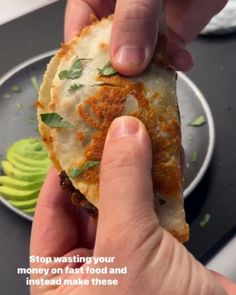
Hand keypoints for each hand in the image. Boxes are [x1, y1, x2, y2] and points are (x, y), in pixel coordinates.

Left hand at [30, 116, 235, 294]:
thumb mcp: (127, 245)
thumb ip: (122, 185)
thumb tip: (123, 133)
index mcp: (61, 282)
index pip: (50, 215)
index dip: (63, 173)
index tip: (77, 140)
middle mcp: (90, 270)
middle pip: (88, 204)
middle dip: (105, 166)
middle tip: (111, 131)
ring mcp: (125, 259)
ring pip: (124, 202)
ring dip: (136, 168)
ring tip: (138, 135)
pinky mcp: (157, 251)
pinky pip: (152, 208)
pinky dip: (161, 182)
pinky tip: (166, 157)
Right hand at [64, 0, 227, 74]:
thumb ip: (133, 18)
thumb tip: (126, 62)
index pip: (79, 32)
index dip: (80, 60)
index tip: (86, 85)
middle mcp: (119, 18)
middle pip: (107, 54)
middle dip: (114, 75)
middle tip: (118, 94)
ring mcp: (145, 29)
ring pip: (138, 61)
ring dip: (145, 75)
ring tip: (148, 86)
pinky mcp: (169, 36)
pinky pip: (166, 57)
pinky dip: (173, 64)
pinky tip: (180, 62)